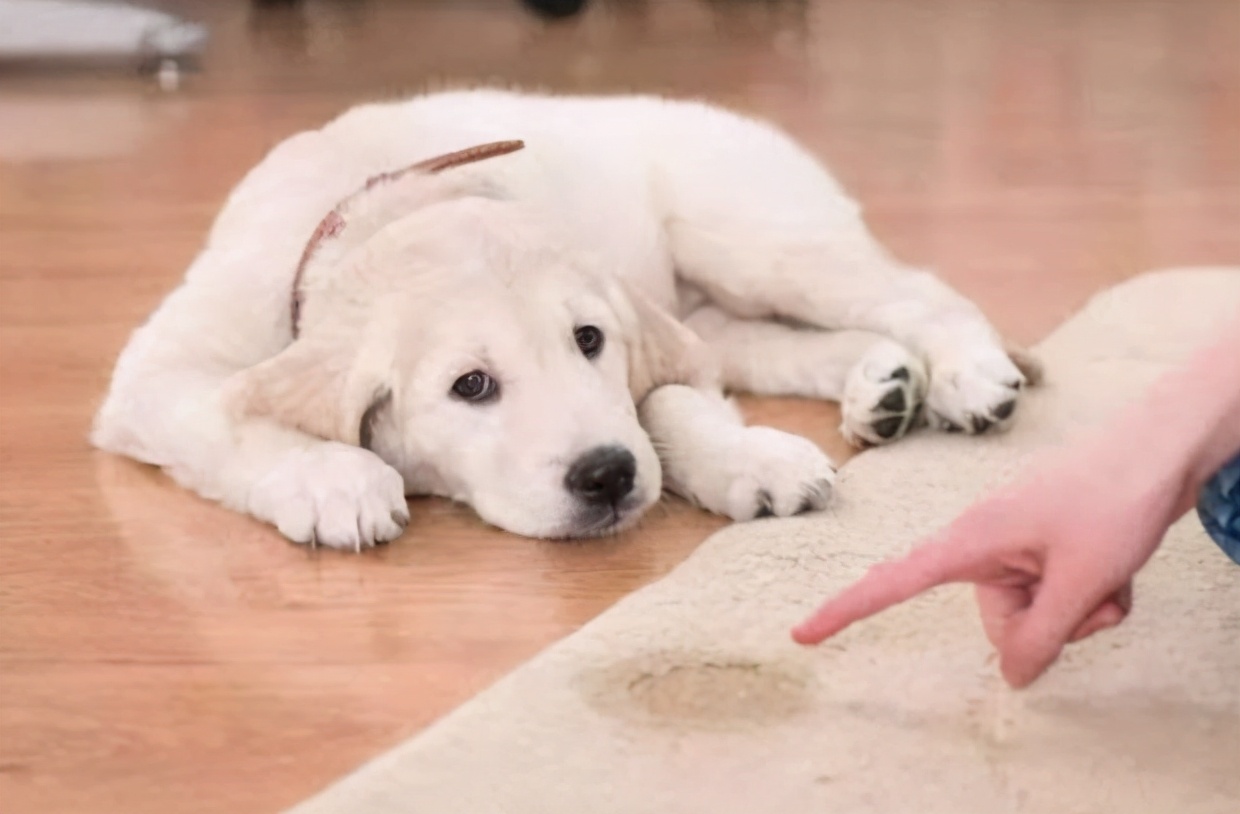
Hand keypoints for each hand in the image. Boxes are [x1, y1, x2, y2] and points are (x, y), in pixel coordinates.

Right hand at [791, 441, 1187, 687]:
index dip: (845, 610)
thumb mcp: (1081, 581)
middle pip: (999, 622)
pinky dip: (1090, 595)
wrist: (1162, 448)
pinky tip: (1116, 569)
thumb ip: (1042, 637)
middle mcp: (985, 544)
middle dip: (1050, 625)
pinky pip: (1057, 595)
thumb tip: (1013, 678)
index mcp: (970, 540)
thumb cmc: (1113, 499)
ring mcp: (1017, 545)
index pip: (892, 582)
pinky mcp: (1045, 546)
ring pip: (1035, 614)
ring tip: (1109, 572)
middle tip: (1091, 593)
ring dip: (1079, 609)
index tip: (801, 633)